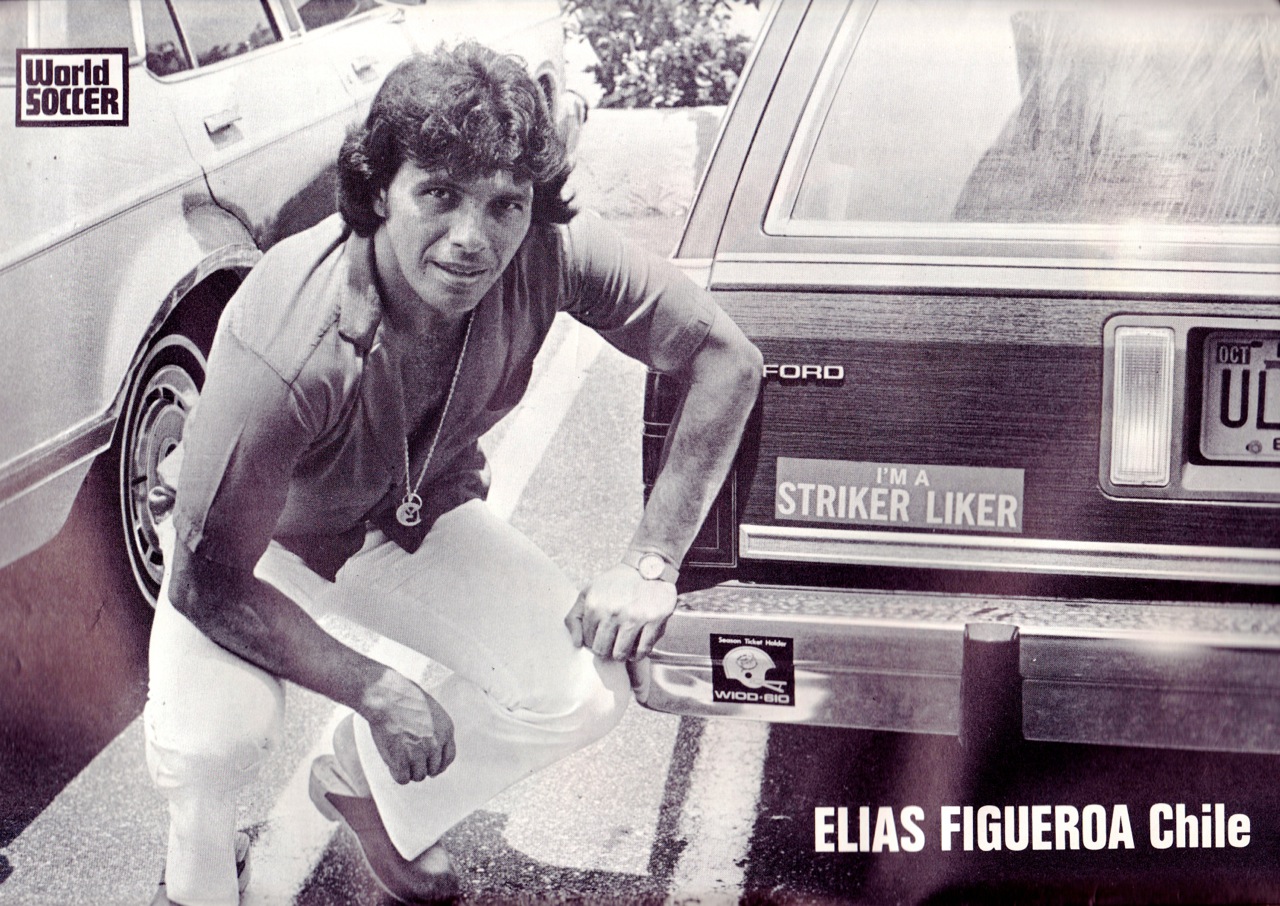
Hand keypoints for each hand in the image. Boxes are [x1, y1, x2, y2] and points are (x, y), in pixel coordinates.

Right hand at [359, 668, 455, 783]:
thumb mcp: (430, 711)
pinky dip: (396, 773)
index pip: (448, 758)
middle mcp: (437, 744)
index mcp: (446, 730)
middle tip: (408, 760)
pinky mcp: (403, 760)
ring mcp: (420, 753)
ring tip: (397, 755)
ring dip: (408, 770)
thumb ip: (434, 731)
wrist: (386, 696)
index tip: (429, 768)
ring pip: (418, 776)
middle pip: (433, 770)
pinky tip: (391, 762)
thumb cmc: (403, 699)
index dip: (438, 765)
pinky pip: (403, 778)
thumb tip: (430, 757)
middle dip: (421, 767)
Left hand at [565, 563, 675, 659]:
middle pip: (602, 650)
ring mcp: (634, 617)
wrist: (647, 566)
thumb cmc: (617, 583)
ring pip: (621, 654)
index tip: (602, 637)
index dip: (595, 641)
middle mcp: (612, 612)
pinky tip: (638, 646)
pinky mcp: (654, 620)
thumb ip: (575, 617)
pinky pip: (643, 650)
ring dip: (622, 654)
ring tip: (625, 645)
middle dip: (606, 650)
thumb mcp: (589, 592)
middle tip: (613, 643)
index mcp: (594, 605)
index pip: (588, 640)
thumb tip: (577, 643)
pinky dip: (639, 653)